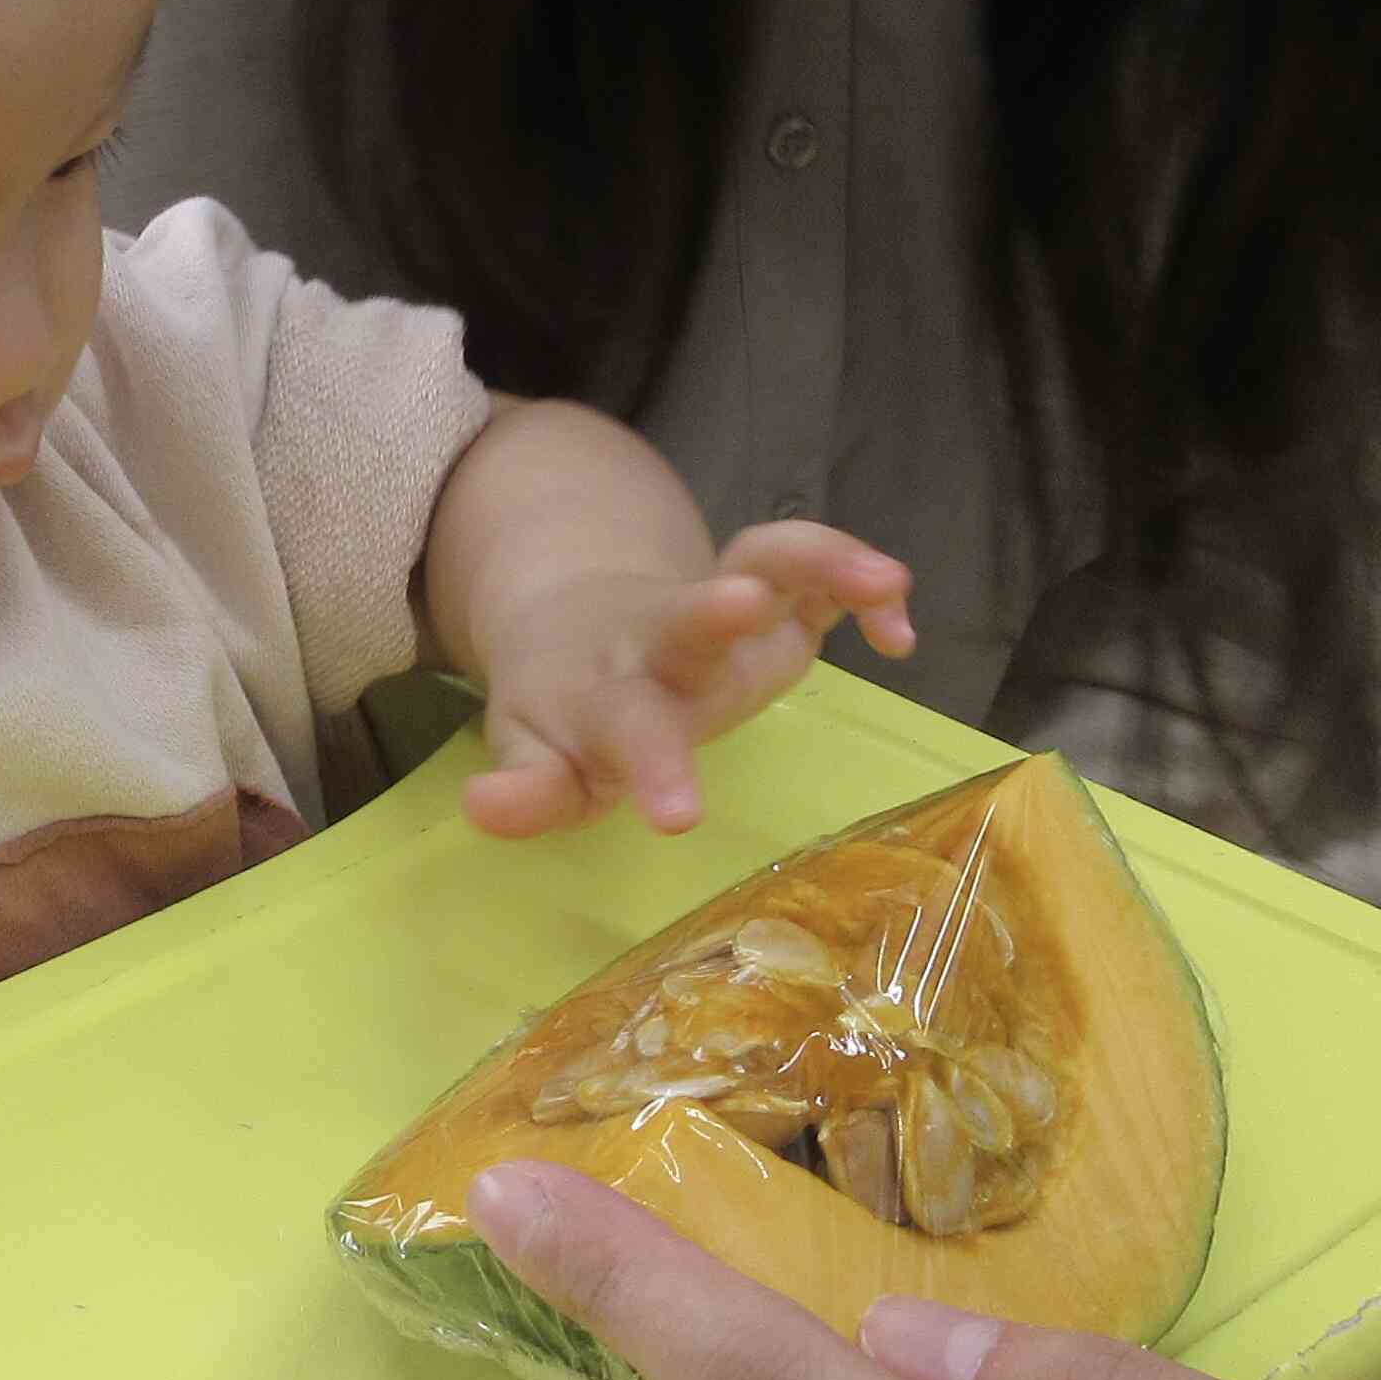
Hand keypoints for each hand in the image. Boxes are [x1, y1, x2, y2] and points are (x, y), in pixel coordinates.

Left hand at [464, 520, 914, 838]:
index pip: (620, 734)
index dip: (653, 771)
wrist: (574, 616)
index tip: (682, 818)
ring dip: (814, 560)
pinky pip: (809, 561)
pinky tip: (898, 631)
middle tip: (743, 603)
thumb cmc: (566, 707)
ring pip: (761, 561)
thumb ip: (527, 788)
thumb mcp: (537, 754)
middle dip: (715, 614)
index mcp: (603, 699)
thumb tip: (482, 810)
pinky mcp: (765, 579)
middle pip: (686, 624)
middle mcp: (660, 642)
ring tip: (883, 578)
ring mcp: (716, 603)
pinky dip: (855, 578)